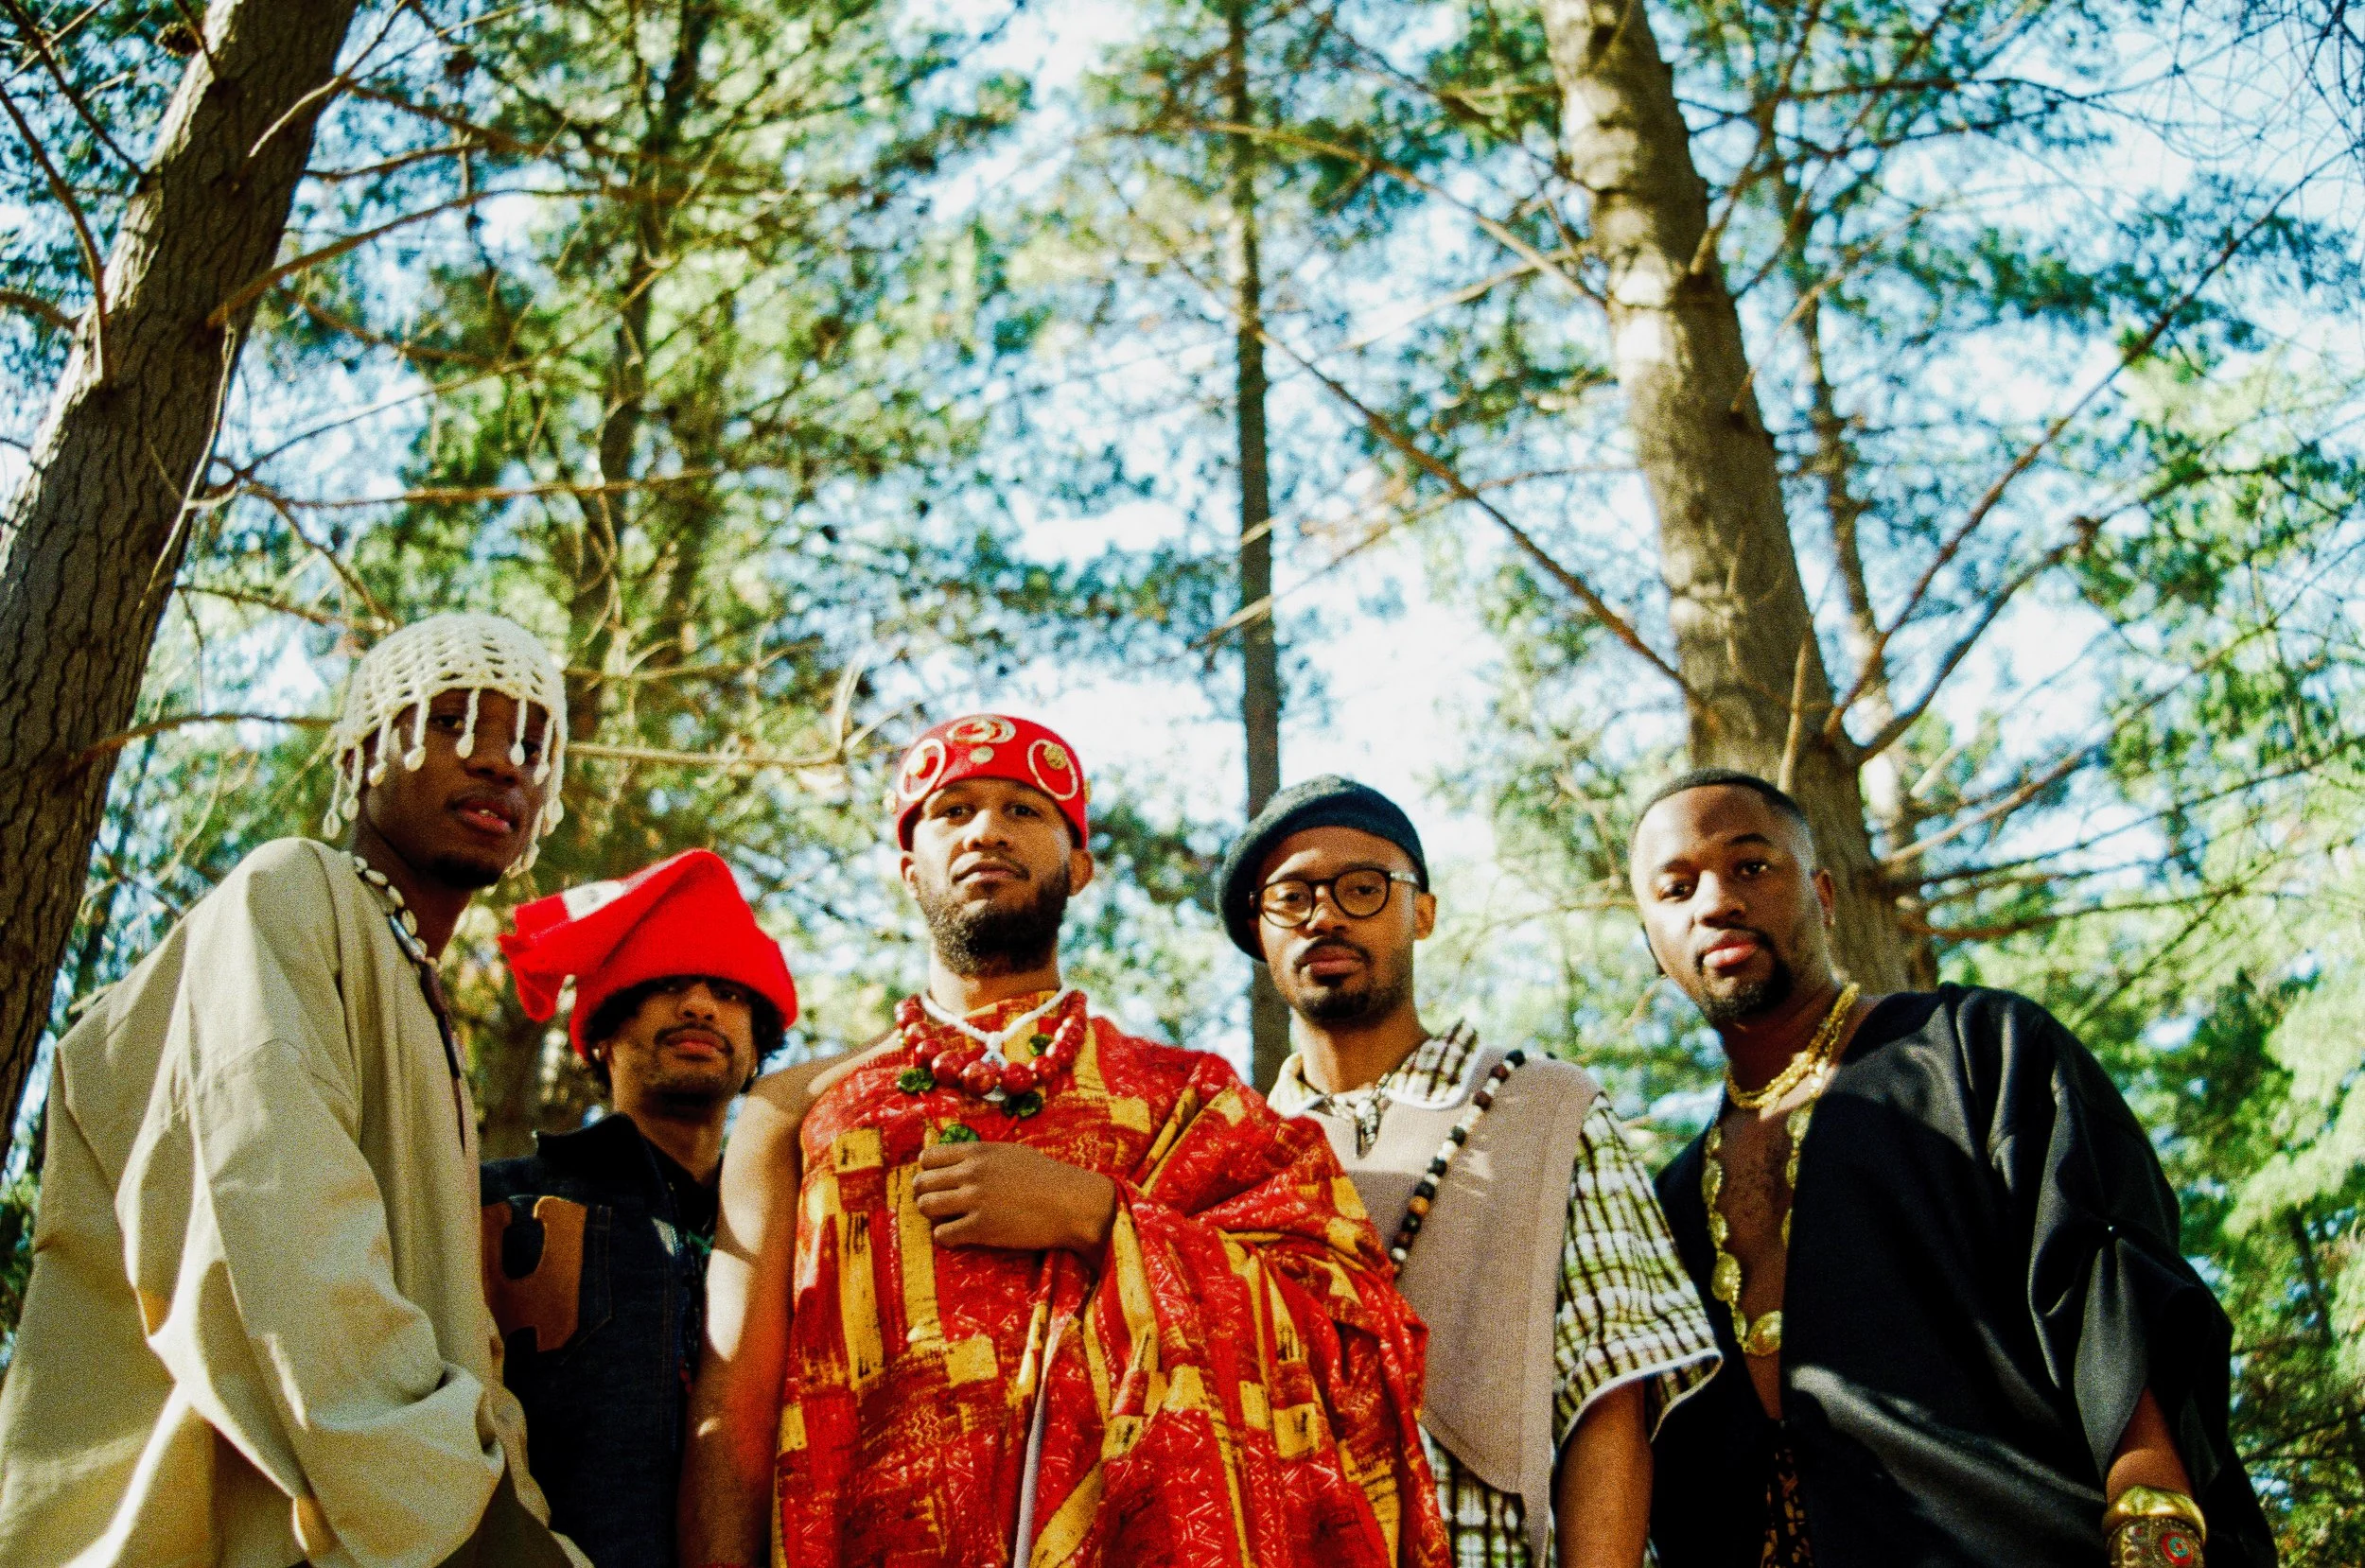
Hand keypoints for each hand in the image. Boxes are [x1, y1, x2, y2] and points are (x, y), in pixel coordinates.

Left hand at [912, 1140, 1117, 1252]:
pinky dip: (946, 1237)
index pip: (929, 1157)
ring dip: (932, 1216)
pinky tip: (961, 1236)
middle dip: (925, 1194)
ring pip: (926, 1207)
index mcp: (978, 1152)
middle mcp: (971, 1173)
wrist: (1071, 1204)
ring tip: (947, 1220)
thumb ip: (982, 1156)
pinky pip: (942, 1235)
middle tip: (938, 1205)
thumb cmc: (1047, 1178)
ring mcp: (974, 1200)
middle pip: (922, 1182)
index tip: (937, 1181)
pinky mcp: (980, 1228)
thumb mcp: (1011, 1154)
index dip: (928, 1171)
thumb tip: (959, 1161)